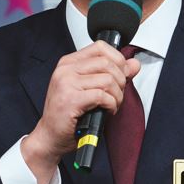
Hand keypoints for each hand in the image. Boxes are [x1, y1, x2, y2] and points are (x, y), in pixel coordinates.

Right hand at [21, 41, 140, 183]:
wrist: (50, 136)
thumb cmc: (68, 114)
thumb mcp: (91, 89)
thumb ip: (113, 74)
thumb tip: (133, 64)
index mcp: (69, 63)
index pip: (100, 47)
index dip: (118, 59)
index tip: (122, 74)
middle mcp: (66, 70)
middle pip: (107, 62)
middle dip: (121, 80)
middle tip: (118, 94)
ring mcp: (66, 83)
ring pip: (107, 80)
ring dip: (117, 95)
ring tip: (113, 105)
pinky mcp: (70, 99)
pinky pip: (102, 95)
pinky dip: (111, 104)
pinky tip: (108, 110)